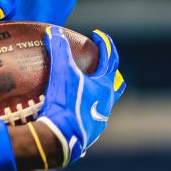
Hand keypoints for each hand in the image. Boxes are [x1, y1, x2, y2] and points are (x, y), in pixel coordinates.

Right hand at [34, 27, 124, 167]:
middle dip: (111, 71)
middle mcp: (106, 104)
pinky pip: (89, 117)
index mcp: (105, 87)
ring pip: (104, 102)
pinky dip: (84, 109)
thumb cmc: (66, 104)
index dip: (105, 44)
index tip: (97, 35)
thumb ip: (59, 50)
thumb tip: (54, 31)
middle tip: (102, 62)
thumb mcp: (62, 73)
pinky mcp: (88, 133)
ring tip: (87, 87)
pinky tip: (73, 110)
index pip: (110, 59)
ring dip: (98, 92)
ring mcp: (98, 121)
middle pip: (116, 84)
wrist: (61, 139)